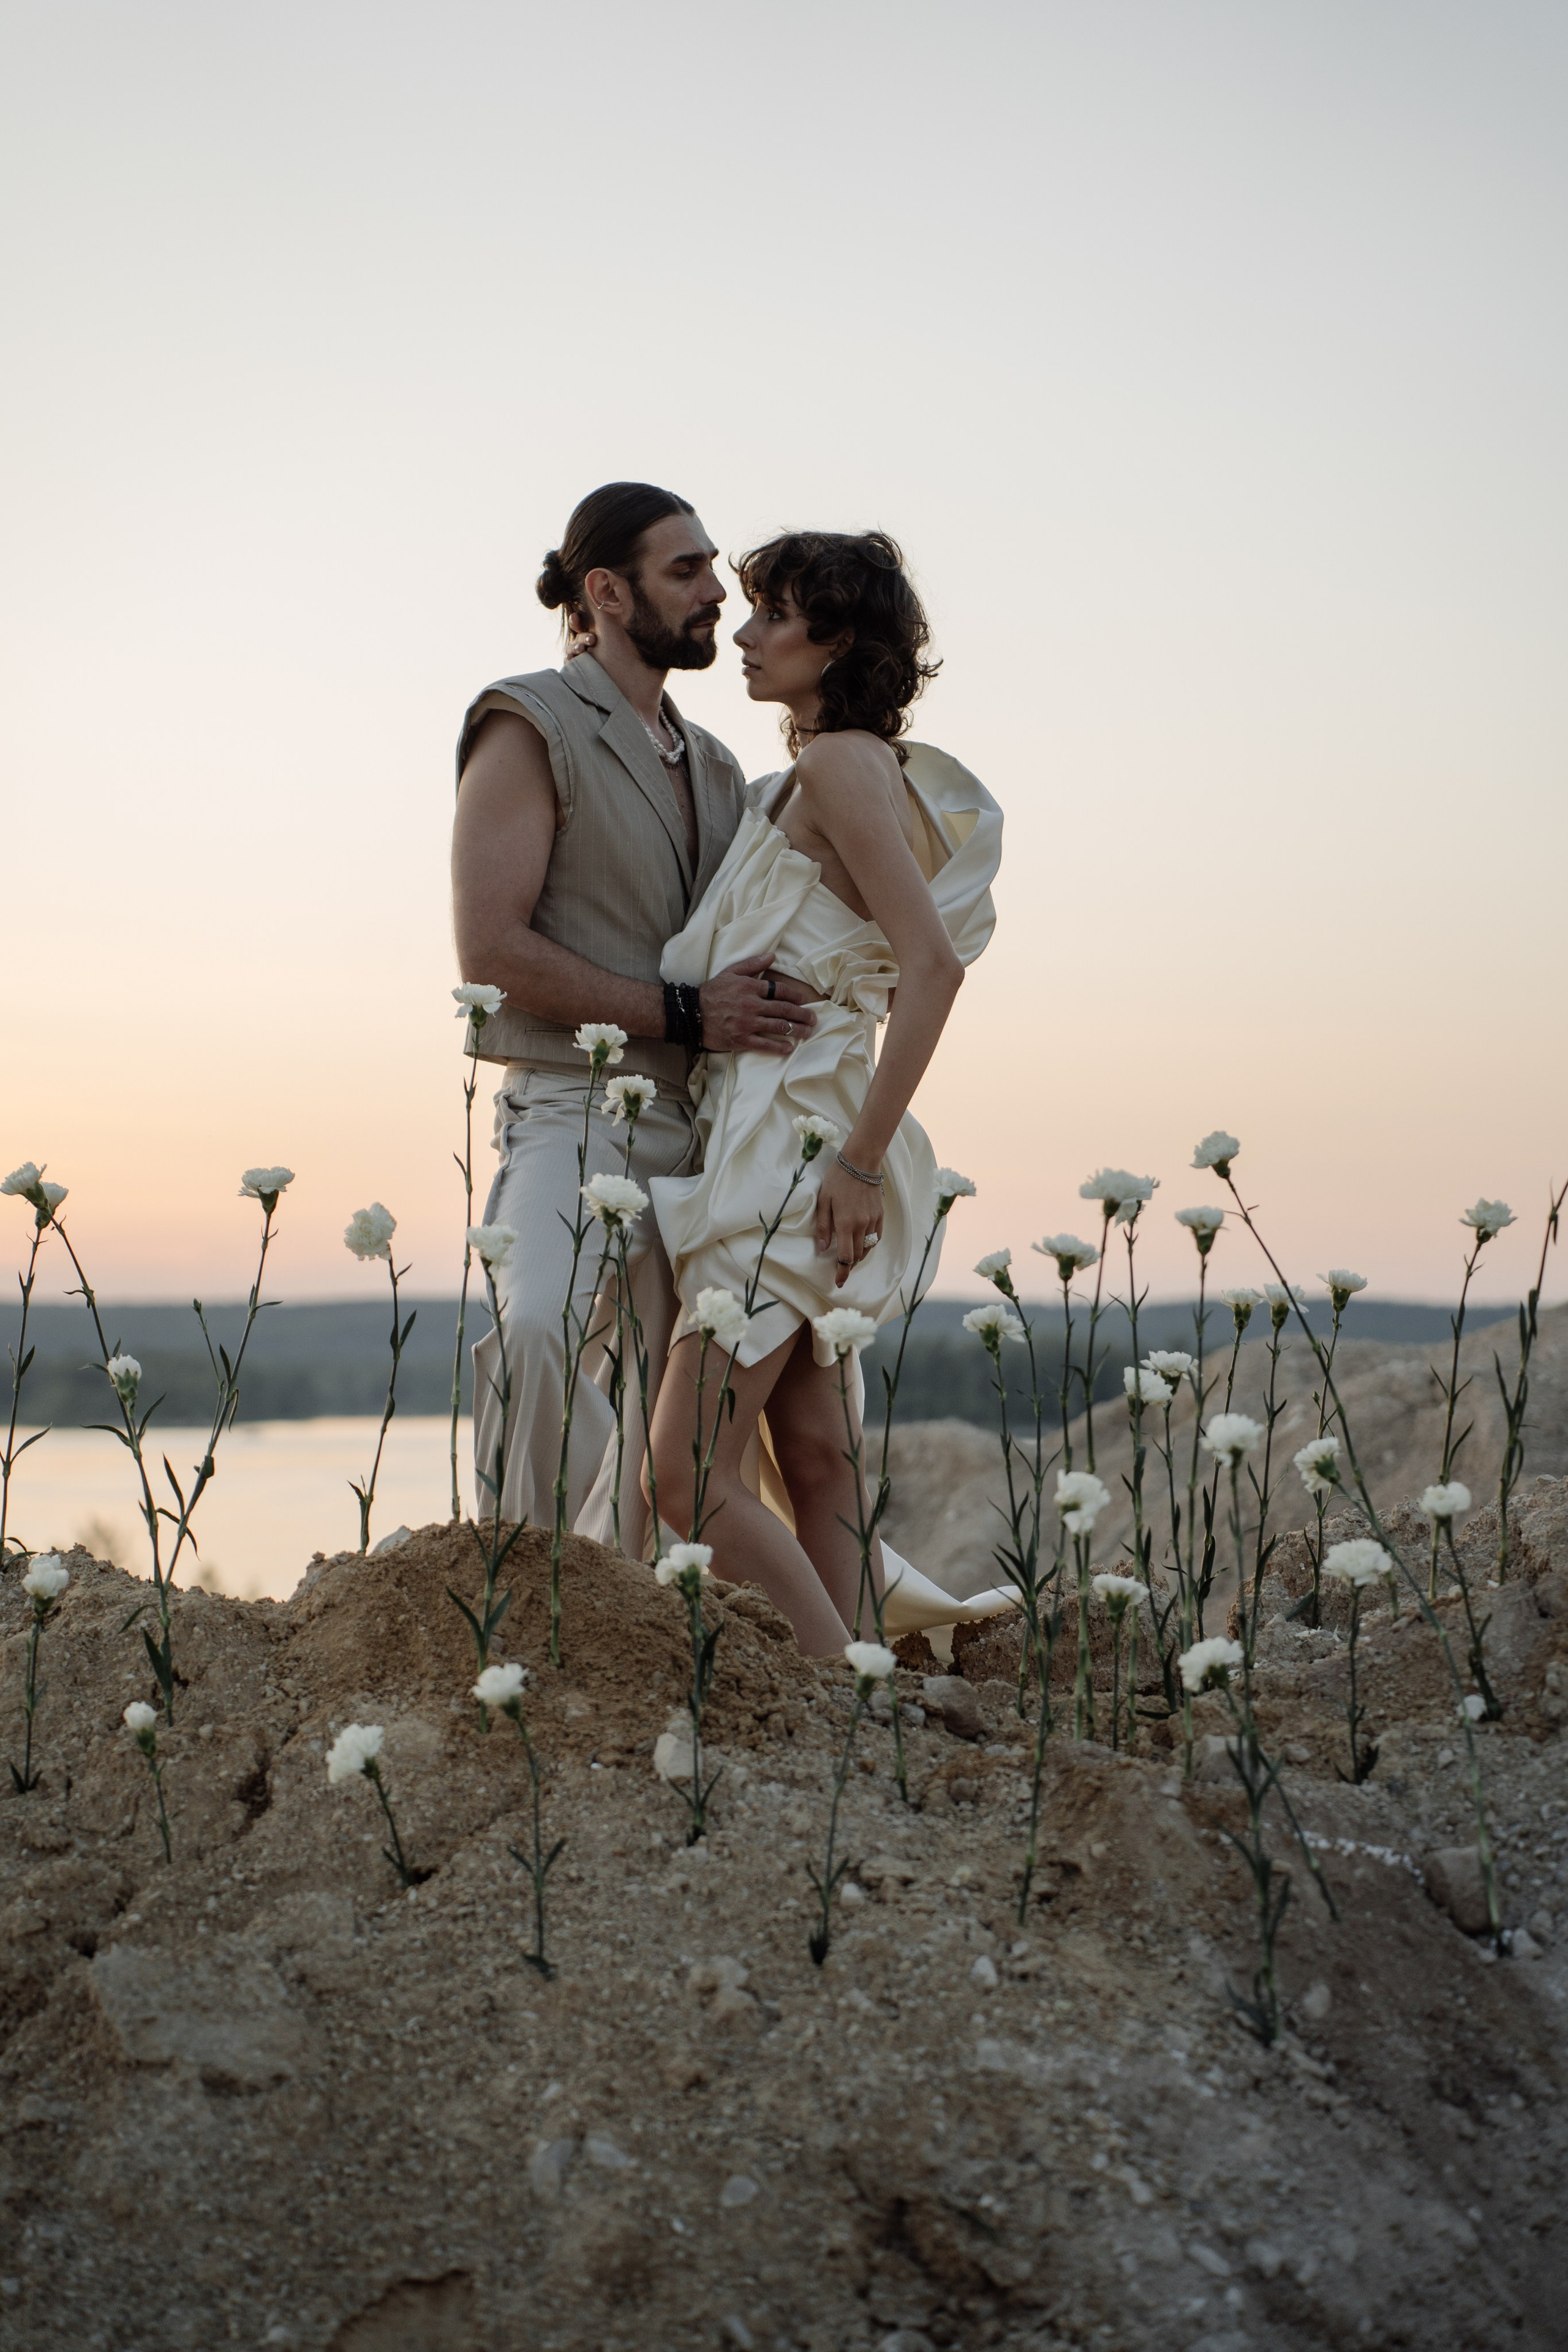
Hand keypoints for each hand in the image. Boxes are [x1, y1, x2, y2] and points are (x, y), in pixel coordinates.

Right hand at [699, 957, 819, 1055]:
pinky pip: (765, 1044)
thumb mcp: (730, 972)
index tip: (803, 1000)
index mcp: (750, 987)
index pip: (779, 990)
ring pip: (779, 1026)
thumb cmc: (712, 992)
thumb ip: (752, 964)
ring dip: (797, 1030)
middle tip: (813, 1018)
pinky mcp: (741, 1039)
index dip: (795, 996)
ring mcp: (747, 1023)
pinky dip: (779, 1047)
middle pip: (784, 1009)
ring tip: (807, 1032)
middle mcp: (751, 1005)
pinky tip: (789, 1048)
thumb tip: (772, 956)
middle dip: (802, 1014)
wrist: (691, 1013)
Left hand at [814, 1157, 883, 1288]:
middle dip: (848, 1265)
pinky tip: (862, 1244)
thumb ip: (823, 1226)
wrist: (861, 1162)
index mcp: (845, 1224)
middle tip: (840, 1269)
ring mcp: (873, 1221)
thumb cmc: (838, 1179)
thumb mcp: (823, 1200)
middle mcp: (861, 1225)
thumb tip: (822, 1248)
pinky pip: (876, 1237)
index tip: (839, 1282)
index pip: (845, 1256)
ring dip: (859, 1256)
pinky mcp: (880, 1215)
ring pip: (867, 1248)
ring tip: (850, 1258)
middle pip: (857, 1255)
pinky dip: (869, 1245)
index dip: (842, 1272)